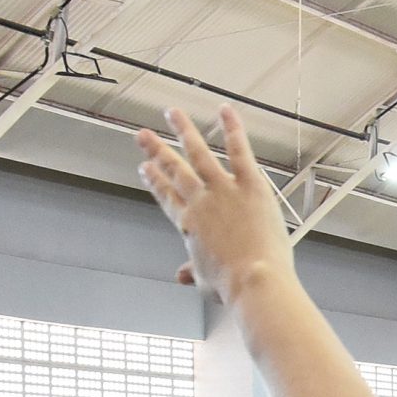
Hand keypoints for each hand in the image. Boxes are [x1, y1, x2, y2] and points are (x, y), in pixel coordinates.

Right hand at [135, 107, 297, 301]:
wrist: (254, 280)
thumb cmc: (232, 286)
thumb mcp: (206, 281)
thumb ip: (194, 272)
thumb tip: (182, 276)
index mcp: (187, 224)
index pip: (166, 196)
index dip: (154, 180)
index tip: (145, 167)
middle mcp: (199, 201)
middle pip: (173, 170)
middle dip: (156, 150)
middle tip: (142, 135)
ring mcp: (222, 189)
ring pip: (198, 152)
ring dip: (183, 130)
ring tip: (172, 112)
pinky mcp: (248, 185)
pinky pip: (239, 150)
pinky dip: (232, 128)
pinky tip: (225, 110)